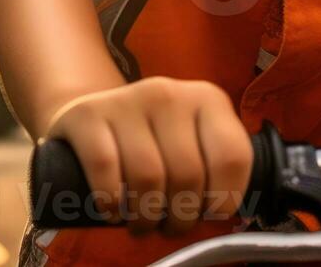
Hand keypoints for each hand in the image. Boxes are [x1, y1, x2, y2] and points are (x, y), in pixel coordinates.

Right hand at [45, 77, 253, 235]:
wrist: (93, 114)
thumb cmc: (153, 140)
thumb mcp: (192, 140)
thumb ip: (214, 164)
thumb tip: (225, 212)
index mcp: (208, 99)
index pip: (232, 157)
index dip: (224, 198)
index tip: (210, 214)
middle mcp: (170, 93)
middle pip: (188, 175)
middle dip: (180, 217)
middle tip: (169, 226)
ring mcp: (128, 100)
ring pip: (148, 177)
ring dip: (146, 217)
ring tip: (143, 224)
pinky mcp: (88, 114)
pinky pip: (106, 169)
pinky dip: (111, 202)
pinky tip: (113, 211)